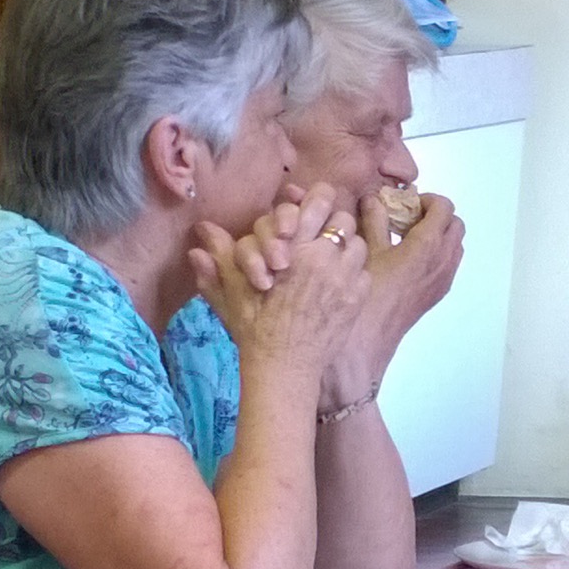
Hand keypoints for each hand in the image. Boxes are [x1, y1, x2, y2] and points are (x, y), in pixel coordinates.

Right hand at [188, 183, 369, 378]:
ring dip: (344, 248)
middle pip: (344, 218)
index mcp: (294, 248)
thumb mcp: (233, 293)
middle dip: (332, 224)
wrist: (286, 367)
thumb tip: (203, 230)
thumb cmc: (256, 330)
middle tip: (319, 238)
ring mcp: (346, 277)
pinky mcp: (358, 297)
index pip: (320, 200)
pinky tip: (337, 284)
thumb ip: (221, 259)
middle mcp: (324, 257)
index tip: (308, 214)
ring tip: (328, 262)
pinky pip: (364, 271)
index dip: (316, 202)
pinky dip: (354, 273)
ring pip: (357, 243)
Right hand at [326, 189, 466, 397]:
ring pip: (454, 245)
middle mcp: (443, 262)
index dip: (426, 200)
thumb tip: (375, 198)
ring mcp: (443, 280)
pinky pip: (447, 264)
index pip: (444, 208)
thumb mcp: (365, 251)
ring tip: (404, 237)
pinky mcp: (437, 294)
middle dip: (435, 216)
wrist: (364, 344)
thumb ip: (374, 220)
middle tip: (406, 218)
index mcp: (428, 246)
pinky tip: (405, 259)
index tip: (405, 204)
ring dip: (437, 235)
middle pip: (455, 225)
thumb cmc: (362, 295)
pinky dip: (435, 254)